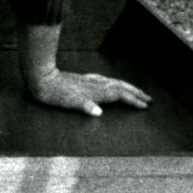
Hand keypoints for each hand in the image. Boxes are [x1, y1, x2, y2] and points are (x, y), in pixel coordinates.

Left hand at [28, 69, 151, 117]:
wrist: (42, 79)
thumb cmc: (55, 93)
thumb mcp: (68, 102)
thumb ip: (84, 107)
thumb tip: (98, 113)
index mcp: (96, 91)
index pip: (120, 95)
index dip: (133, 101)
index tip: (145, 106)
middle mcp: (97, 84)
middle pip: (122, 87)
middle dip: (136, 93)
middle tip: (149, 99)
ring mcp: (91, 81)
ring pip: (115, 83)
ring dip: (128, 88)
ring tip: (137, 92)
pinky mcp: (85, 79)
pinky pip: (107, 81)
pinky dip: (116, 84)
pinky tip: (113, 85)